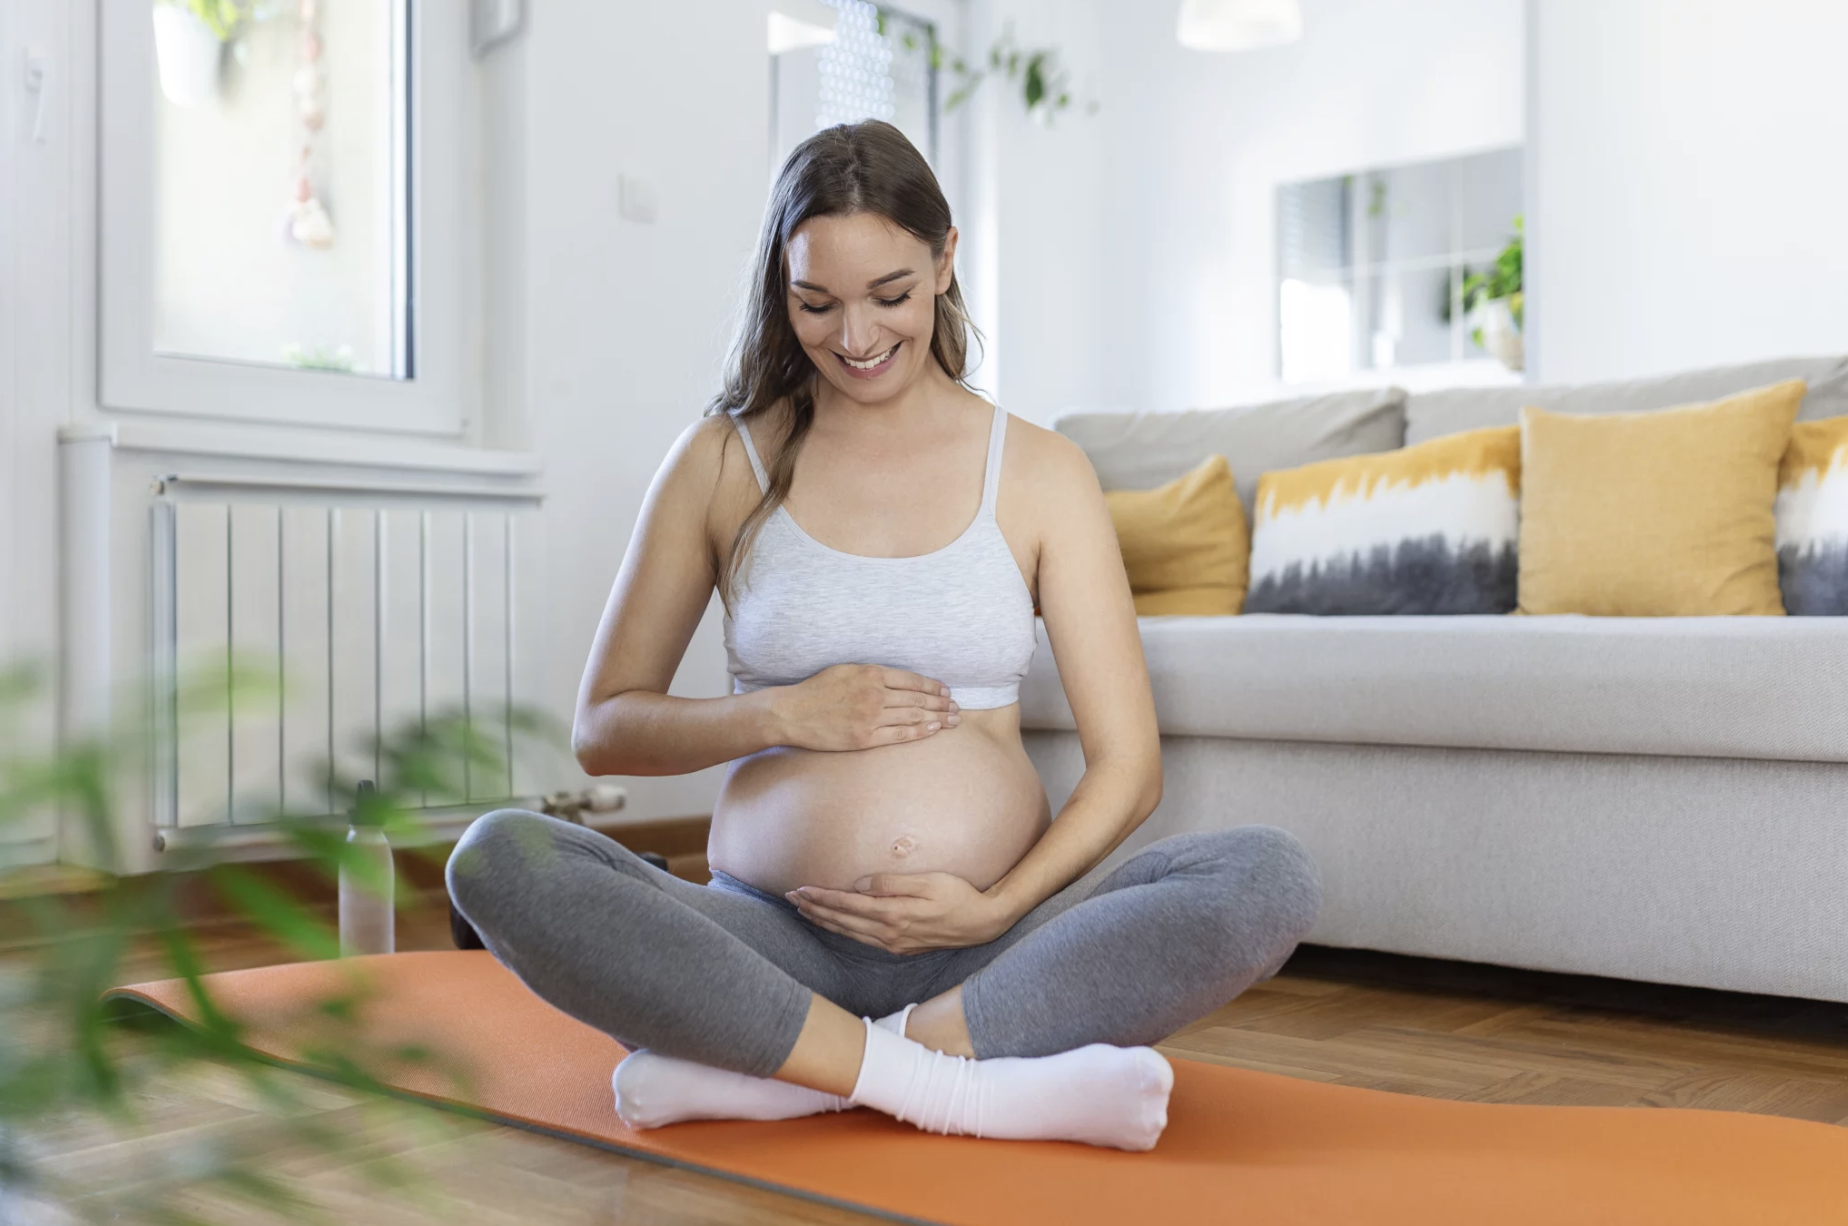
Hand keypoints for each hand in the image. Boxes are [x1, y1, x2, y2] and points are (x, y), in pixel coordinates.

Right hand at [769, 664, 959, 751]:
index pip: (912, 680)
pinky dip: (919, 731)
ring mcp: (870, 717)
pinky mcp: (864, 738)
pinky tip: (933, 729)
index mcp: (871, 674)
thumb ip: (873, 673)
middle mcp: (874, 694)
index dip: (933, 686)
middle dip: (941, 704)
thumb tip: (899, 680)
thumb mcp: (846, 670)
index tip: (946, 691)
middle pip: (917, 699)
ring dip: (936, 718)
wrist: (792, 713)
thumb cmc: (818, 690)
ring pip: (913, 716)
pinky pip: (899, 735)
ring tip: (952, 720)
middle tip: (957, 708)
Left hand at [786, 872, 1012, 953]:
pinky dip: (844, 931)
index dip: (821, 897)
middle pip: (842, 921)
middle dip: (814, 909)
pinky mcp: (902, 947)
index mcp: (893, 915)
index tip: (800, 889)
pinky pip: (863, 939)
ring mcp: (895, 944)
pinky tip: (837, 926)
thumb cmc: (960, 896)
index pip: (846, 905)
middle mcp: (889, 934)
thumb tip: (859, 885)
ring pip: (850, 933)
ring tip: (805, 911)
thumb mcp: (929, 882)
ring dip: (825, 921)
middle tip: (790, 899)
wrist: (984, 923)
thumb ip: (891, 884)